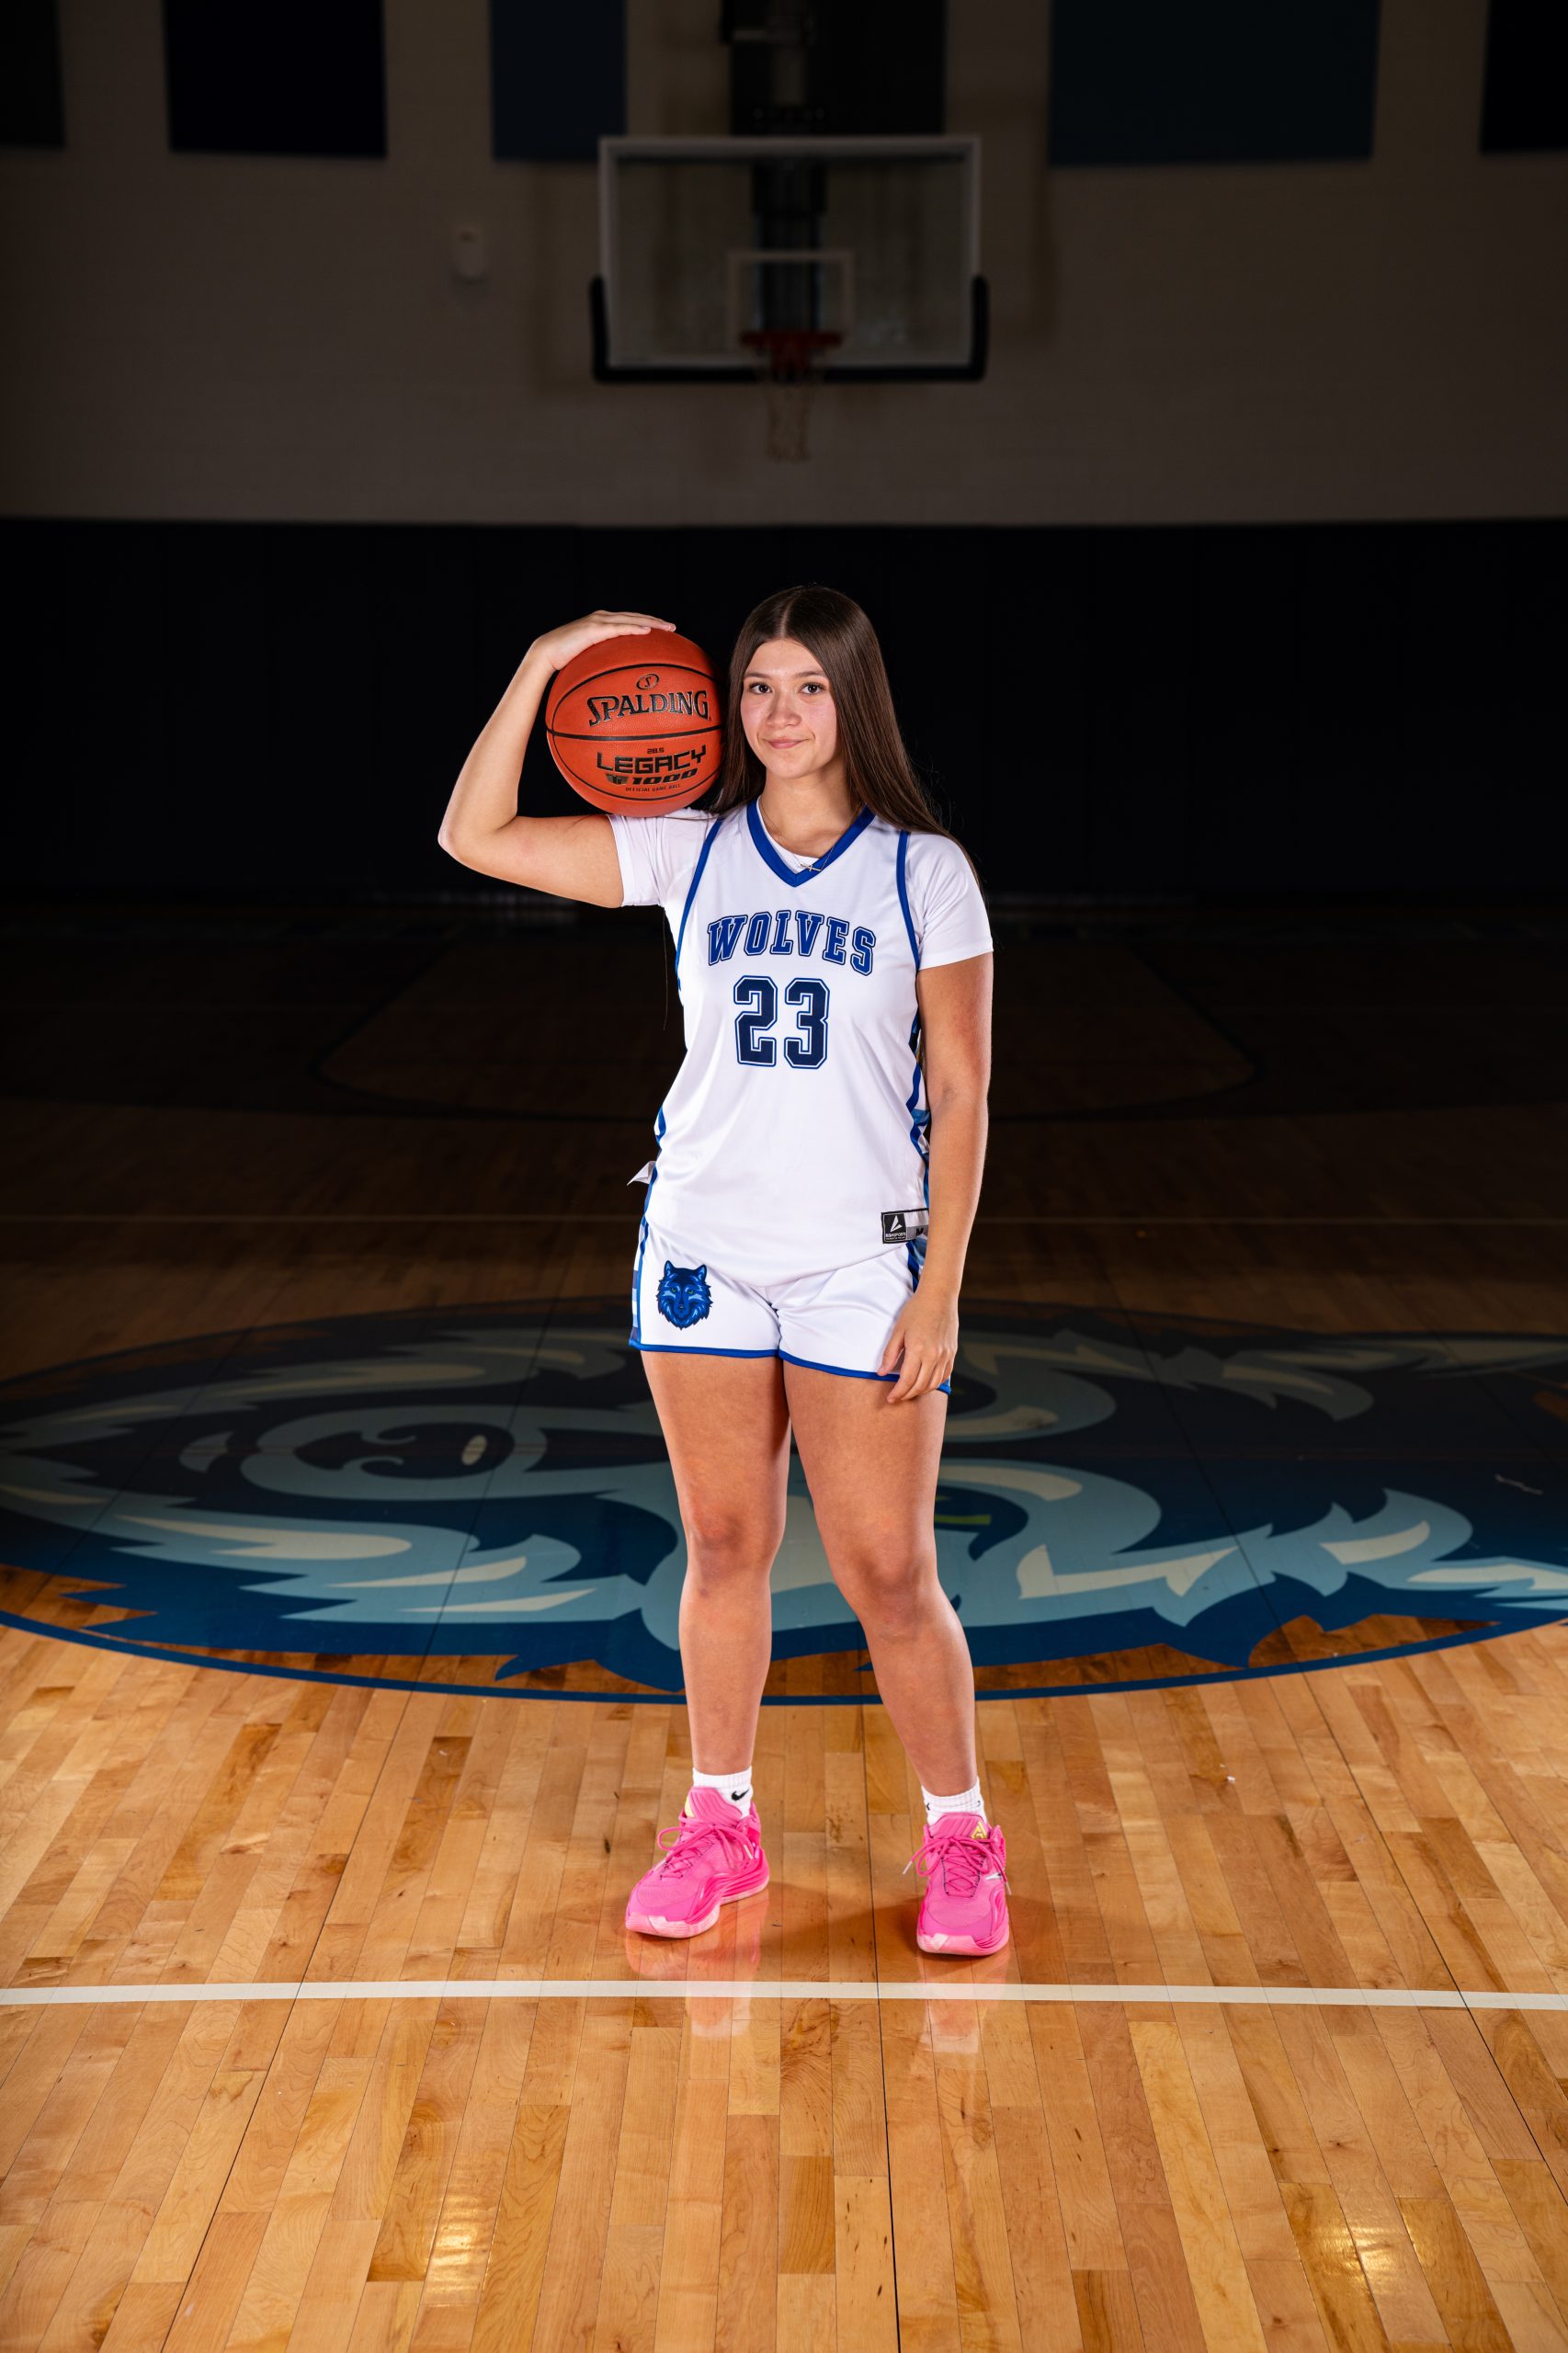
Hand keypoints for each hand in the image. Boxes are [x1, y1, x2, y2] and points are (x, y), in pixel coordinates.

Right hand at [528, 610, 676, 671]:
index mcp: (603, 622)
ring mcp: (598, 621)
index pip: (630, 620)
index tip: (664, 630)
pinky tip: (647, 632)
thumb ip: (603, 660)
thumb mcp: (589, 658)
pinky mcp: (593, 629)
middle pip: (635, 616)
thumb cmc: (565, 659)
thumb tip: (615, 677)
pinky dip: (633, 628)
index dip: (648, 623)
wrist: (546, 653)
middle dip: (656, 621)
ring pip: (630, 619)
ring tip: (667, 628)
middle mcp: (602, 617)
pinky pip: (618, 628)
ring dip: (651, 622)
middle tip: (674, 628)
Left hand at [877, 1285, 958, 1402]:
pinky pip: (944, 1376)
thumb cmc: (916, 1310)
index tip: (890, 1398)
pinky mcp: (952, 1353)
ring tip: (910, 1391)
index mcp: (918, 1350)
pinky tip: (925, 1383)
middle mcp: (934, 1355)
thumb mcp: (898, 1330)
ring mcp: (945, 1355)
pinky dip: (934, 1383)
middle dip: (907, 1395)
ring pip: (933, 1384)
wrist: (939, 1296)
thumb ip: (890, 1354)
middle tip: (898, 1397)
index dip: (898, 1392)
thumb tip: (881, 1372)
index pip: (907, 1381)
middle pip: (920, 1386)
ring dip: (920, 1391)